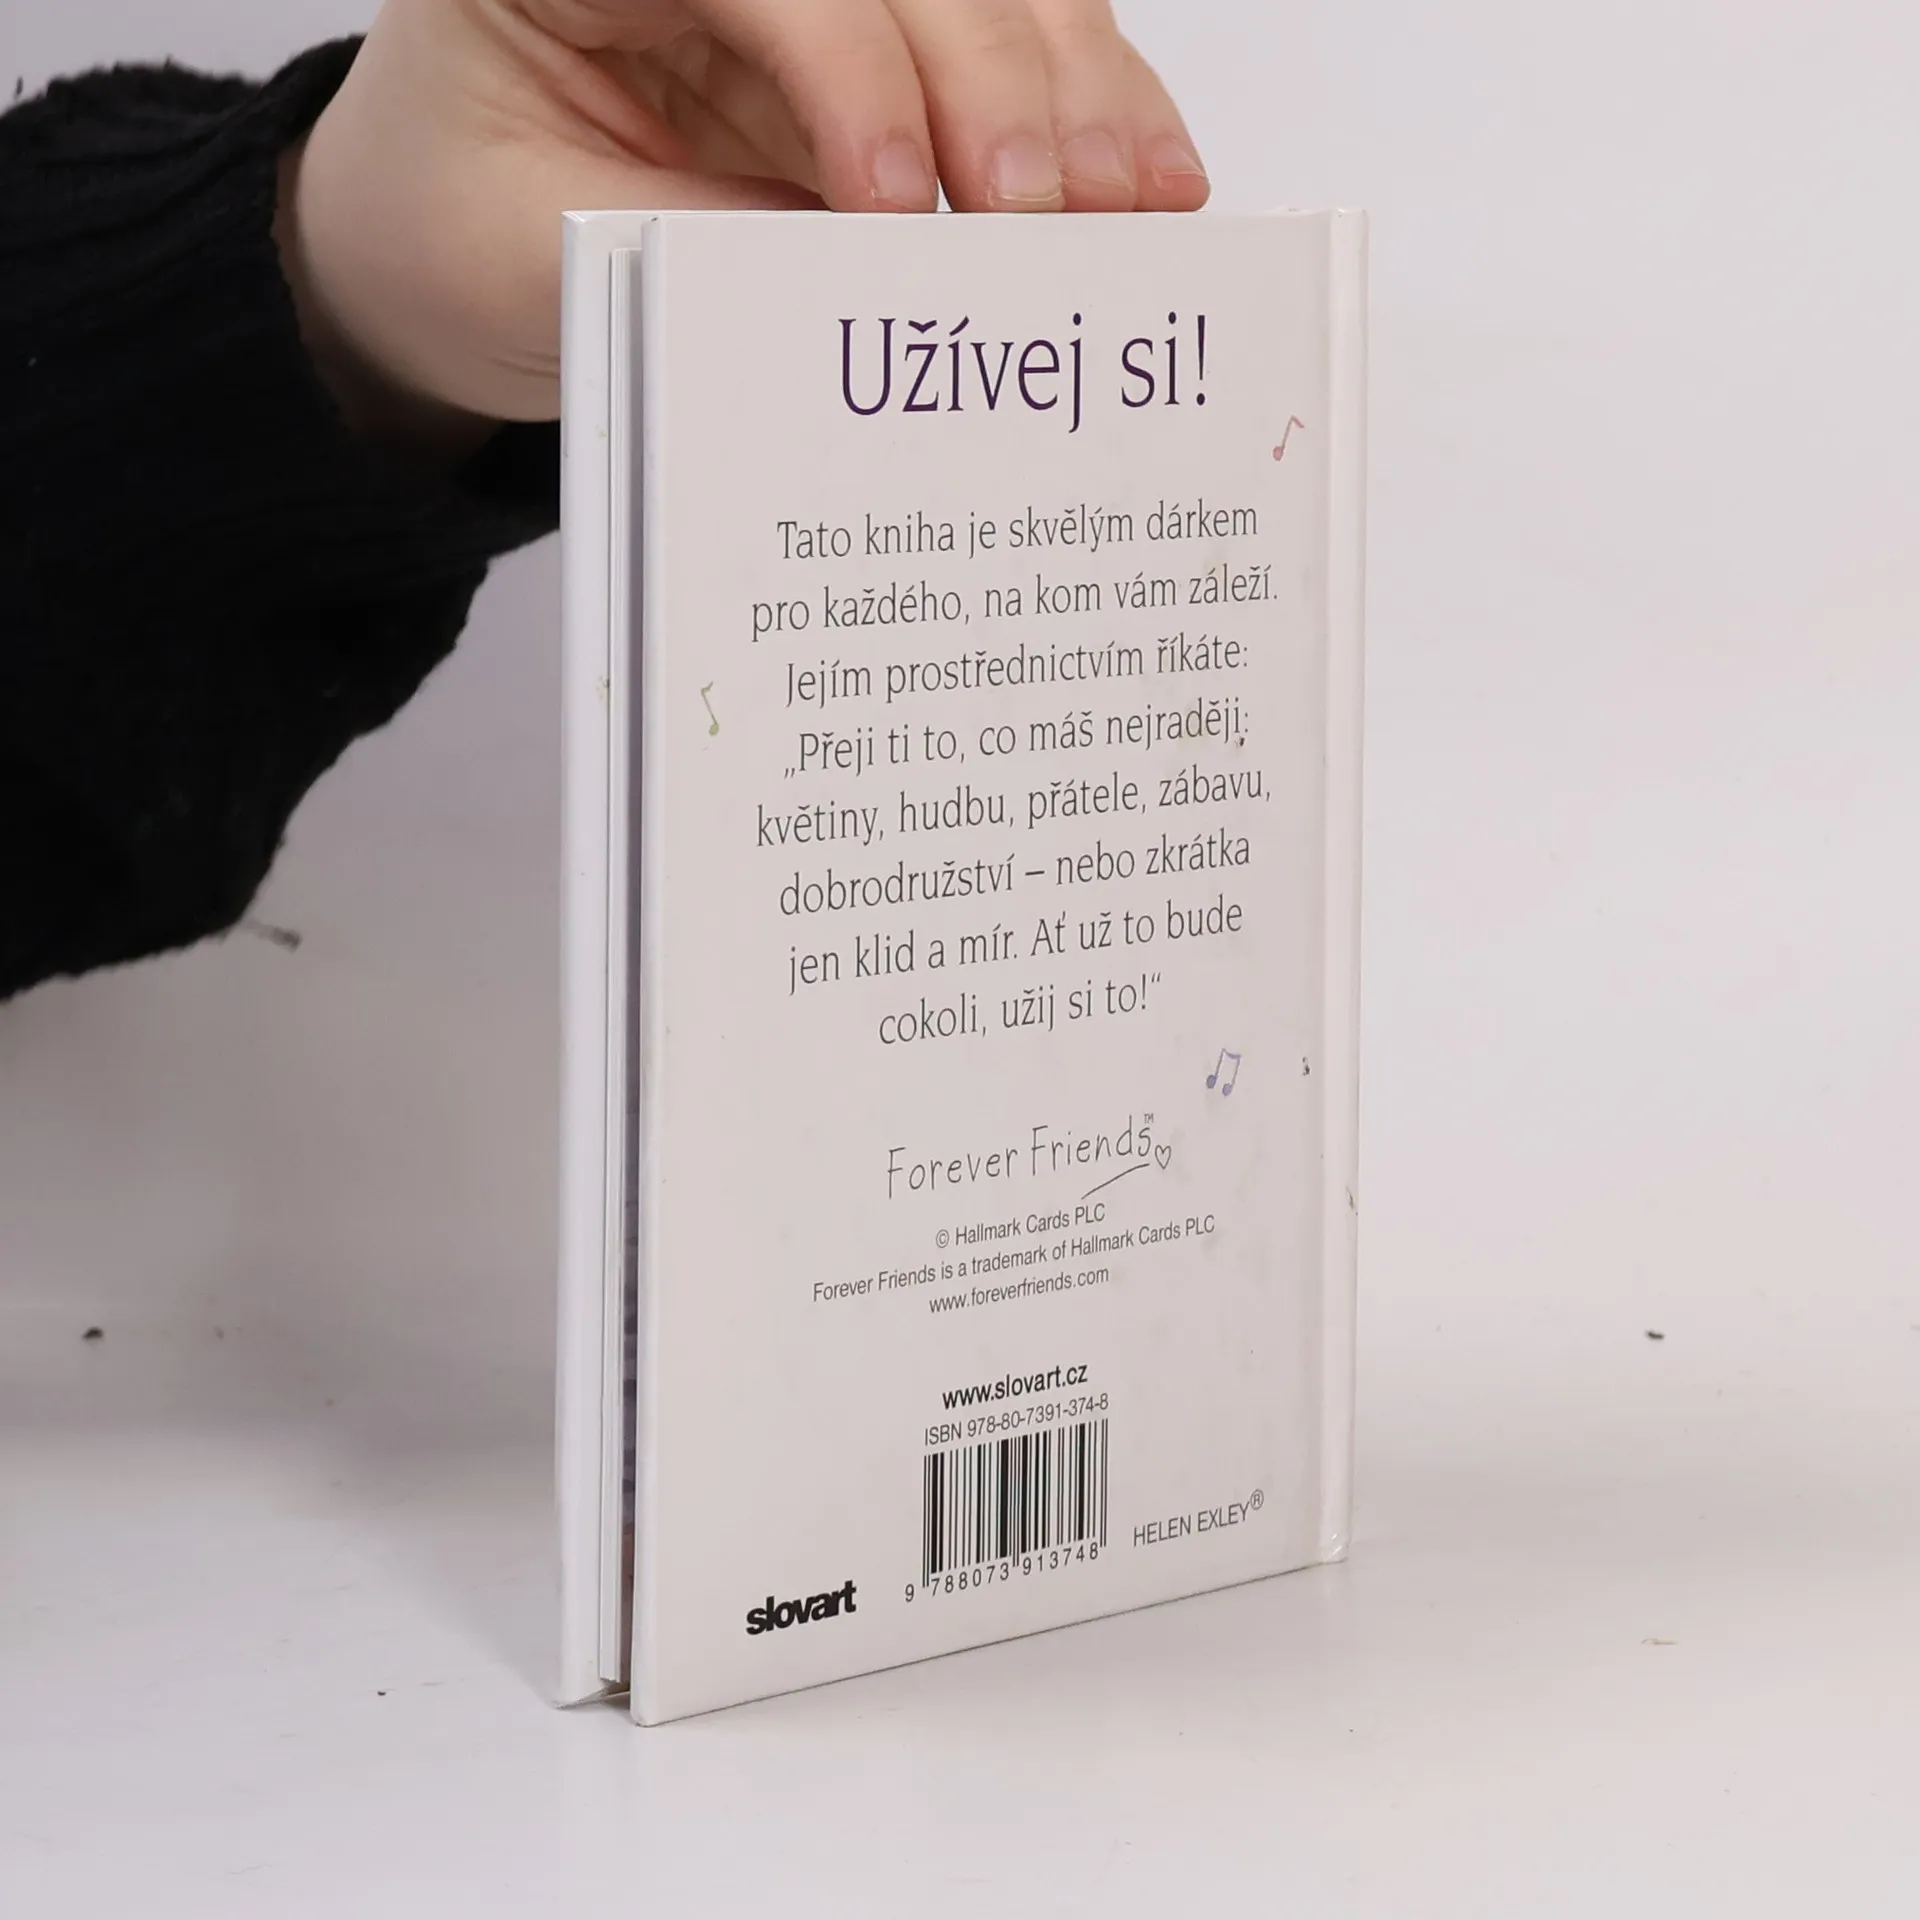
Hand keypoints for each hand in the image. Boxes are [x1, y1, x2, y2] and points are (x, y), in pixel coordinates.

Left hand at [279, 0, 1209, 439]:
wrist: (437, 255)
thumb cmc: (451, 233)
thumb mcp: (528, 257)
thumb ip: (690, 256)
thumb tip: (867, 283)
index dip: (850, 73)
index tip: (891, 205)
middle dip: (992, 83)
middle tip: (1039, 213)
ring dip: (1075, 88)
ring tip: (1133, 198)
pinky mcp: (877, 58)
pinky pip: (1008, 56)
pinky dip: (1089, 109)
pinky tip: (1146, 174)